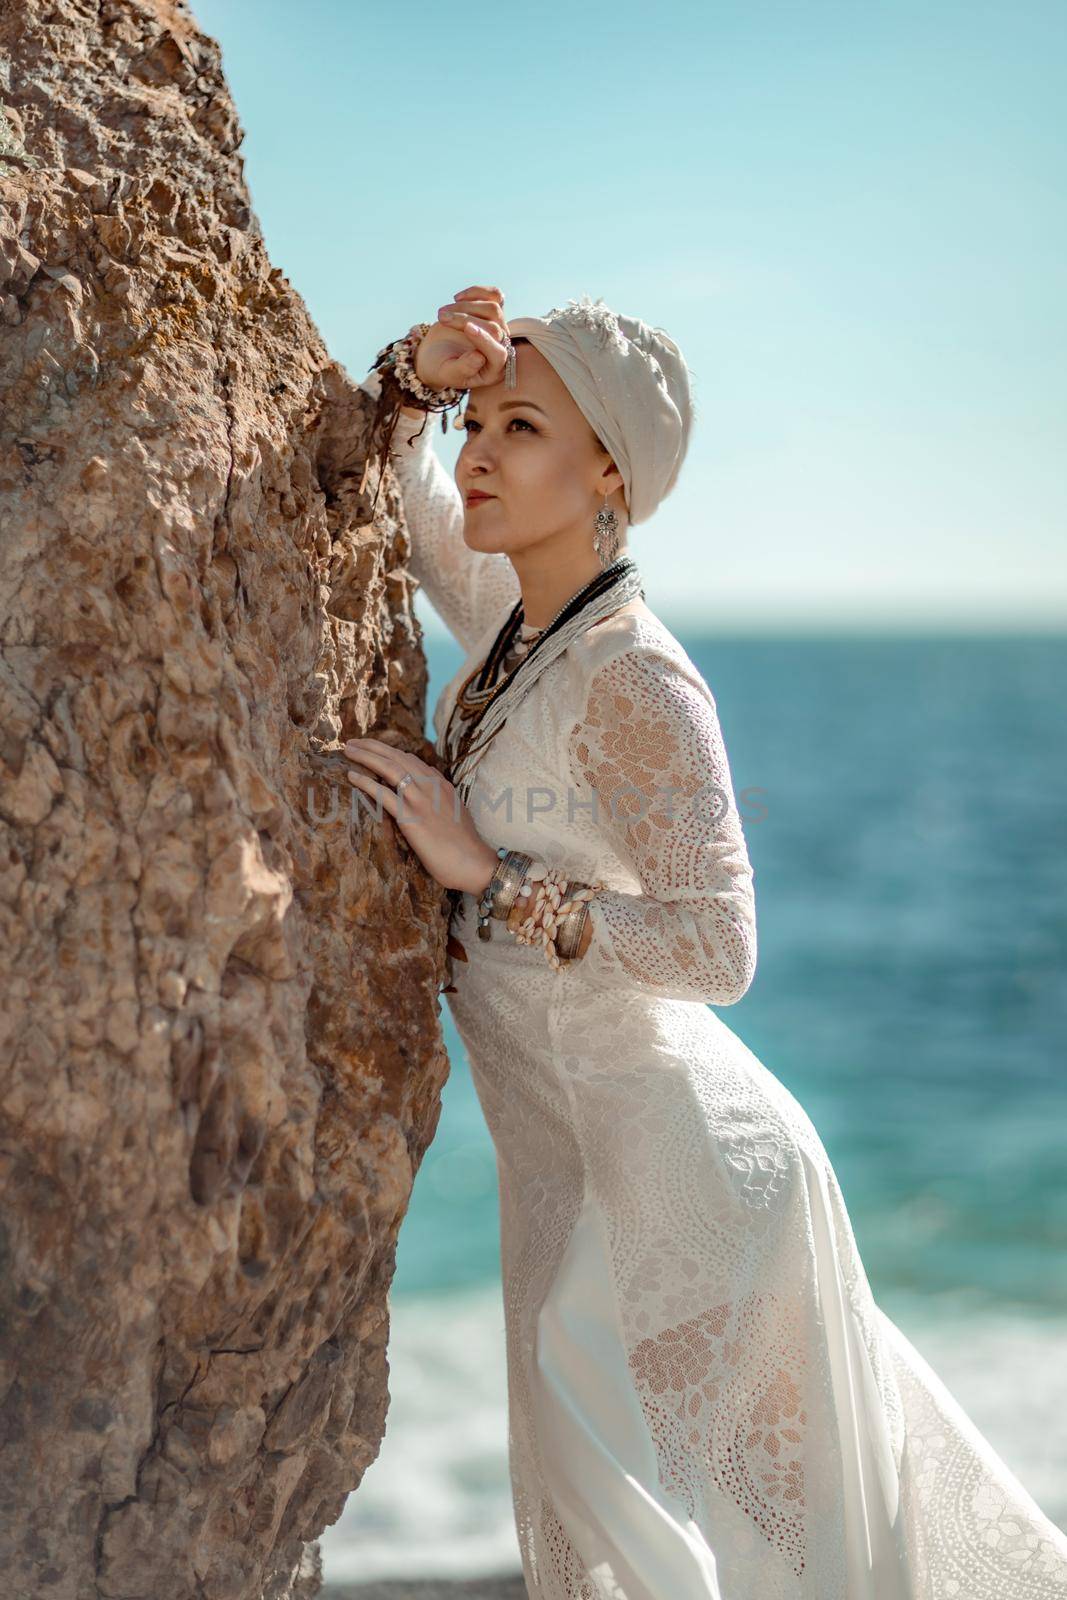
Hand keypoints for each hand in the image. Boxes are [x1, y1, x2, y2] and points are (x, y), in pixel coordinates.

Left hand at [342, 736, 497, 894]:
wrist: (474, 863)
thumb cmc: (465, 845)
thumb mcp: (456, 812)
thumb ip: (441, 796)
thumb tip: (429, 784)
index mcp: (441, 785)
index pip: (411, 759)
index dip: (389, 751)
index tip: (372, 747)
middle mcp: (431, 787)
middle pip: (397, 757)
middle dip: (373, 747)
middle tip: (352, 742)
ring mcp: (421, 801)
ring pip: (390, 769)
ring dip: (366, 756)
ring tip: (348, 750)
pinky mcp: (412, 819)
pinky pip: (384, 795)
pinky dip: (366, 782)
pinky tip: (352, 775)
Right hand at [413, 284, 510, 394]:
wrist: (436, 356)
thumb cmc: (443, 368)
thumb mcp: (448, 374)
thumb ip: (464, 369)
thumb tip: (479, 357)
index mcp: (494, 369)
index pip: (498, 353)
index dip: (485, 340)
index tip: (466, 328)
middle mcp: (501, 348)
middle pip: (494, 327)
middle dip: (465, 319)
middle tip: (441, 319)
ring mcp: (499, 328)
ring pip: (493, 308)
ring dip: (465, 306)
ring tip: (442, 313)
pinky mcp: (492, 313)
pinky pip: (495, 295)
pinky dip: (477, 292)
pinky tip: (457, 298)